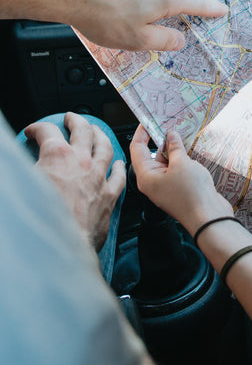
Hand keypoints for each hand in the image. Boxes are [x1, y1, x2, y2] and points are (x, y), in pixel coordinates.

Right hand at [25, 112, 125, 251]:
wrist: (61, 246)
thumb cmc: (40, 220)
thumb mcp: (23, 185)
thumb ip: (25, 171)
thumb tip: (19, 169)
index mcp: (57, 156)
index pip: (46, 131)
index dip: (37, 128)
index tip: (32, 132)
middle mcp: (81, 161)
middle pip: (82, 130)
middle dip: (75, 120)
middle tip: (70, 118)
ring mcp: (98, 177)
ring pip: (105, 147)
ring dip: (100, 135)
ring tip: (96, 131)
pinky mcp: (109, 196)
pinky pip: (119, 176)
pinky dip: (119, 167)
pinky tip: (119, 163)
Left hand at [130, 126, 232, 235]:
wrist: (208, 217)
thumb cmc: (191, 193)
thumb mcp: (182, 163)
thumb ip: (174, 147)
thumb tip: (170, 135)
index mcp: (146, 176)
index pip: (137, 149)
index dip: (141, 132)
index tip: (148, 119)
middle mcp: (152, 181)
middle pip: (150, 154)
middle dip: (159, 139)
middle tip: (167, 122)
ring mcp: (165, 186)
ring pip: (164, 162)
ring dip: (172, 148)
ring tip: (181, 133)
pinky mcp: (177, 189)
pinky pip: (174, 169)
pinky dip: (180, 159)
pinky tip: (189, 150)